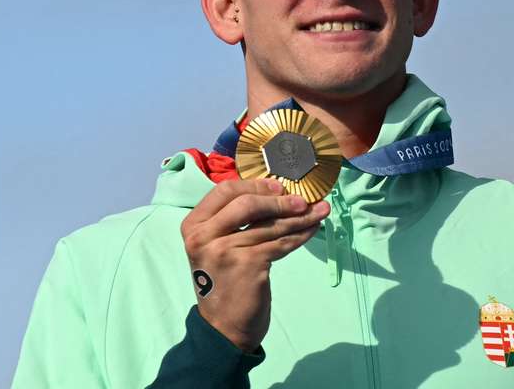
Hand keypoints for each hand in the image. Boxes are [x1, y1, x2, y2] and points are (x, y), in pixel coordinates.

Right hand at [180, 178, 329, 351]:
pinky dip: (300, 234)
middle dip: (280, 200)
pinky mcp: (248, 265)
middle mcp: (203, 236)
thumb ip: (232, 221)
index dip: (255, 185)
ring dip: (300, 217)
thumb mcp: (216, 246)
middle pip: (247, 203)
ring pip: (270, 225)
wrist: (223, 328)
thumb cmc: (223, 282)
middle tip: (303, 200)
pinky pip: (281, 243)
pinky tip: (313, 228)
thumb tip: (274, 192)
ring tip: (320, 210)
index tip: (279, 185)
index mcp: (193, 226)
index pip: (225, 191)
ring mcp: (224, 251)